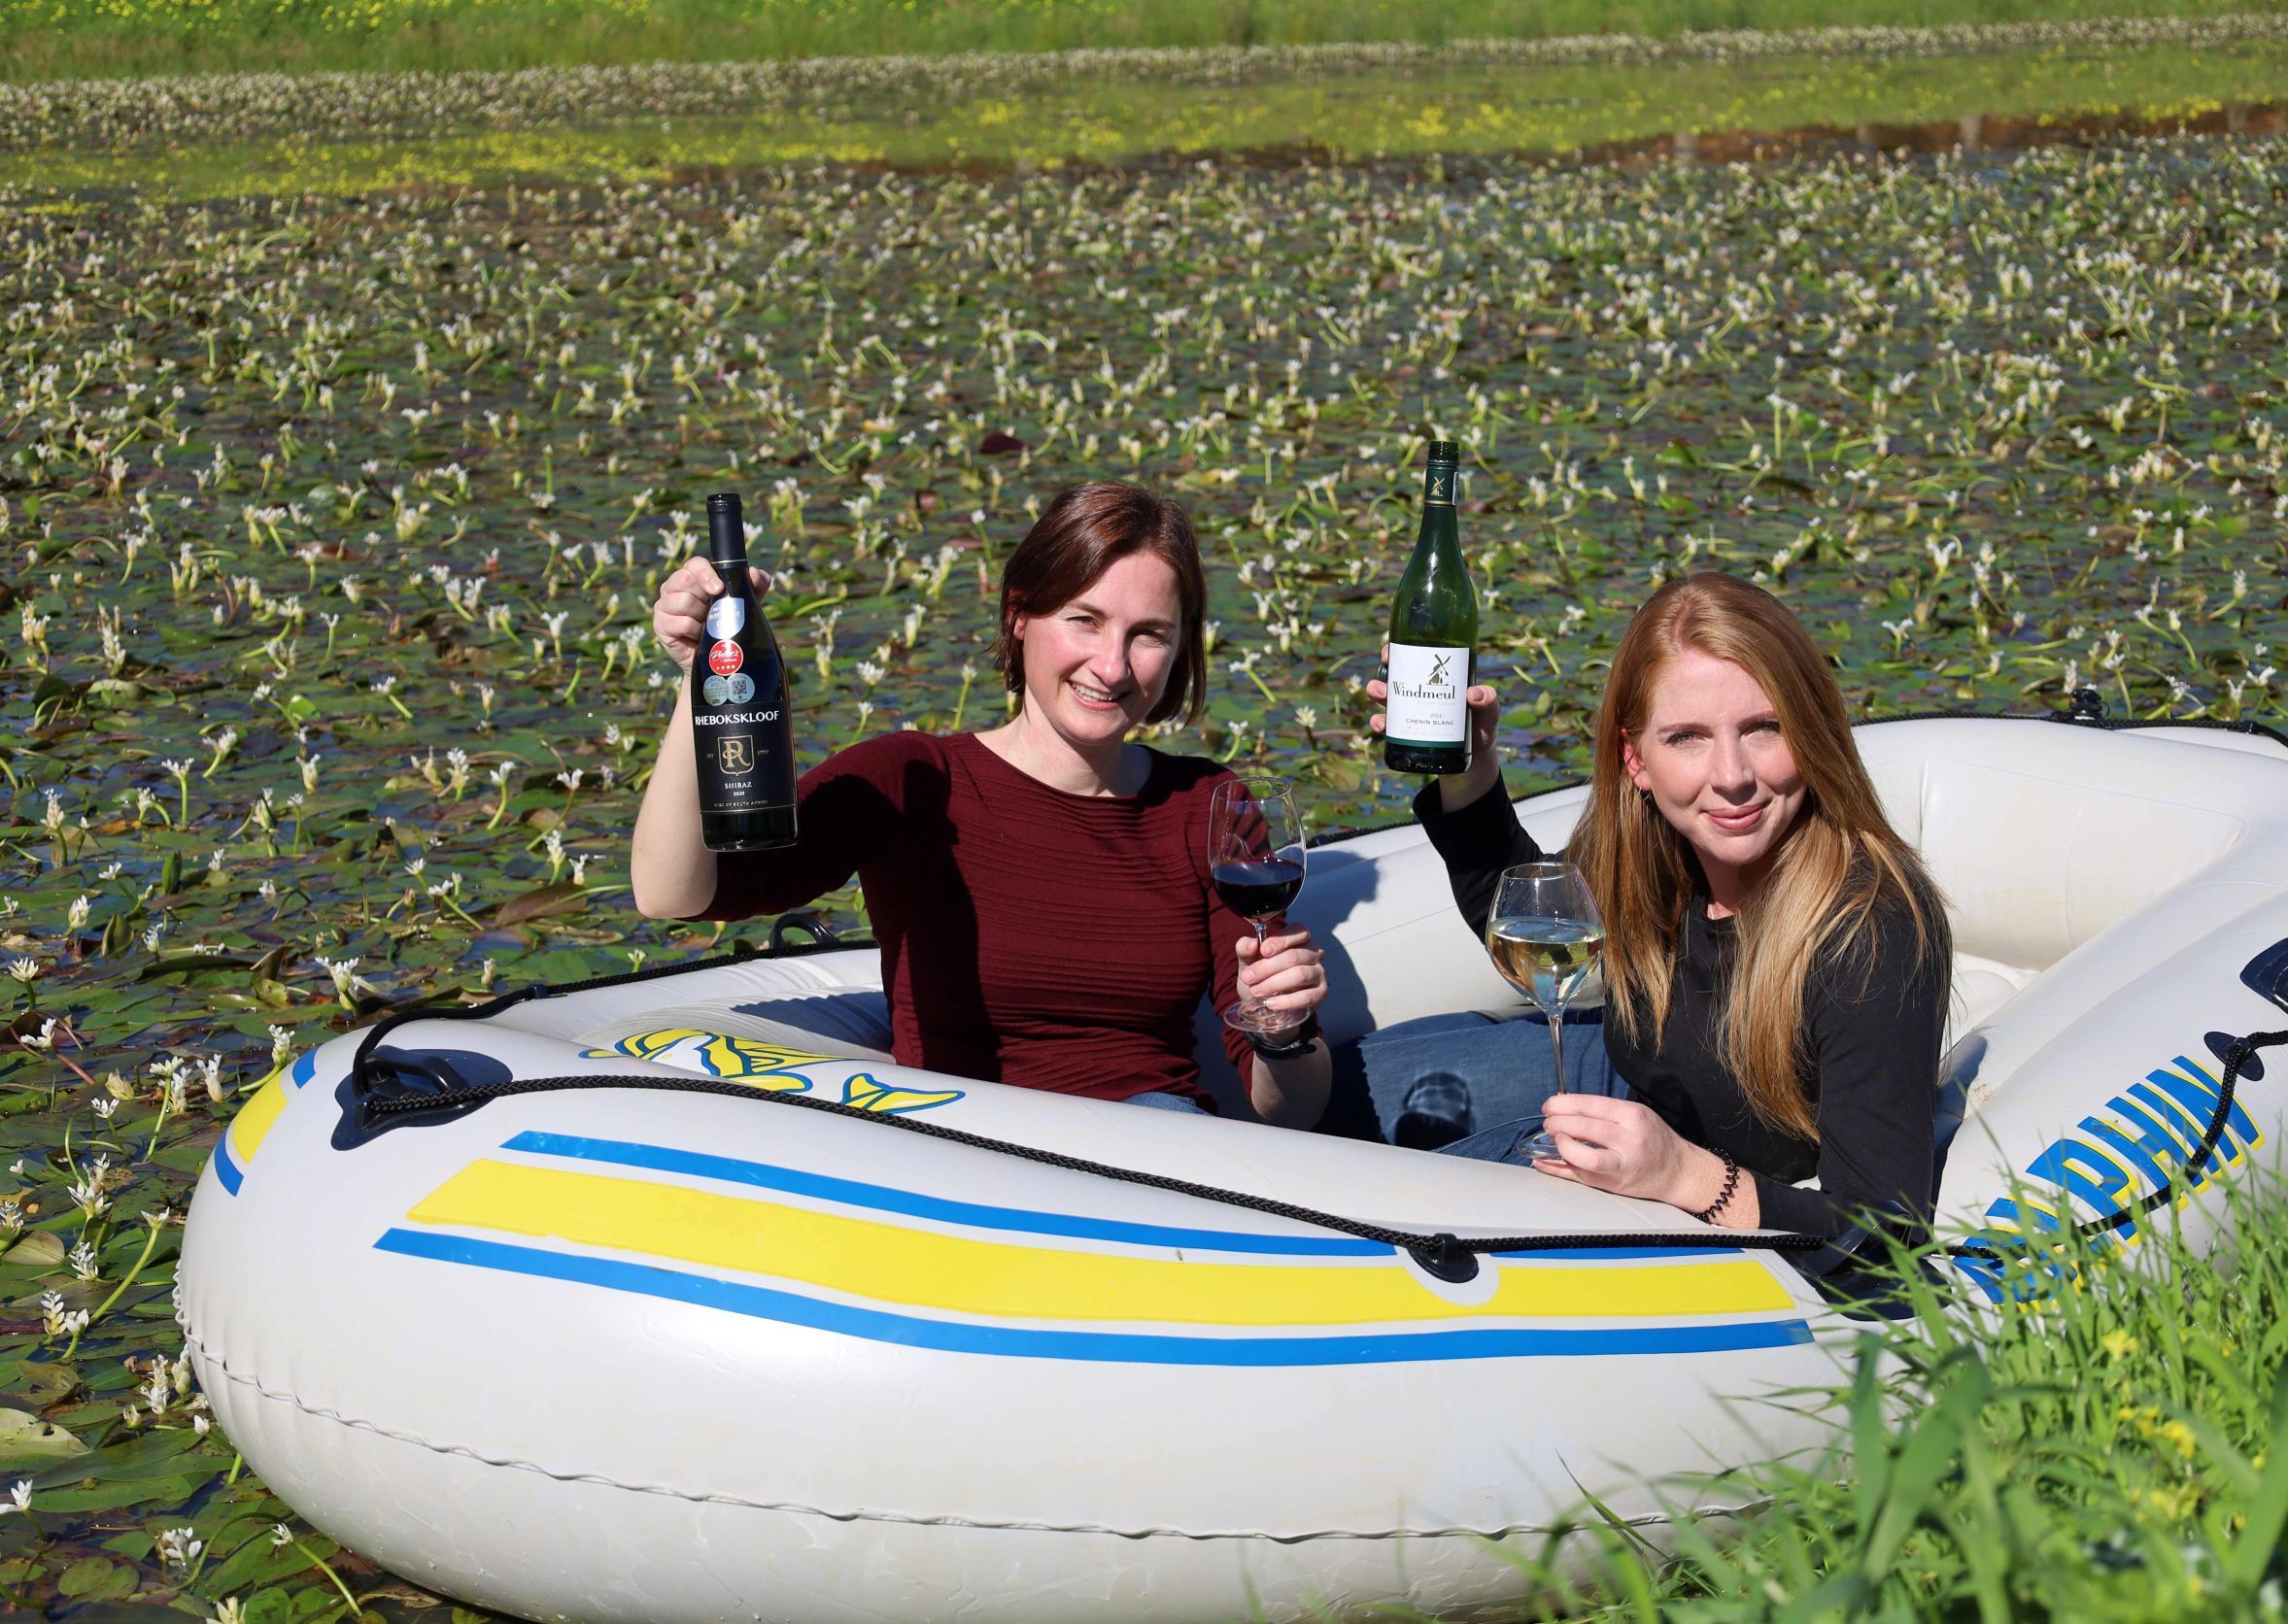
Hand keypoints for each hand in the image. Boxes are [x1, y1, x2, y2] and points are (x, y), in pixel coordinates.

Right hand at [653, 557, 772, 670]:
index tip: (719, 588)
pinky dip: (694, 630)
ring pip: (682, 600)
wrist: (715, 658)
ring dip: (700, 615)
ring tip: (706, 624)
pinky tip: (698, 636)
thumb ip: (756, 585)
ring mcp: (664, 605)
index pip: (694, 564)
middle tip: (712, 610)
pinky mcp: (660, 624)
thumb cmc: (729, 624)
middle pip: (685, 580)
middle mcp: (673, 587)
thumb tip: (753, 572)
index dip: (706, 574)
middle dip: (704, 597)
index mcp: (692, 577)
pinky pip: (680, 622)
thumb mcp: (747, 603)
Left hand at [1235, 925, 1326, 1023]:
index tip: (1262, 951)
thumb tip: (1252, 944)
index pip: (1298, 931)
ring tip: (1255, 991)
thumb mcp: (1248, 960)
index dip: (1280, 940)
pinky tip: (1270, 1003)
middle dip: (1267, 967)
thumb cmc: (1260, 975)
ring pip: (1300, 974)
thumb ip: (1245, 948)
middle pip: (1294, 956)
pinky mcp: (1321, 993)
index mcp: (1299, 939)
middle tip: (1248, 978)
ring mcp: (1319, 973)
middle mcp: (1313, 953)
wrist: (1266, 1002)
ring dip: (1274, 984)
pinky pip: (1307, 996)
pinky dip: (1286, 1001)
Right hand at [1364, 642, 1501, 809]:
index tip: (1390, 652)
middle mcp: (1419, 693)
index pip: (1414, 659)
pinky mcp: (1404, 735)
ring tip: (1381, 696)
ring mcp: (1409, 713)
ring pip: (1384, 698)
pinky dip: (1378, 723)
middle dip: (1383, 673)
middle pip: (1393, 677)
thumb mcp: (1489, 713)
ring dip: (1376, 693)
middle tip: (1386, 677)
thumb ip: (1488, 701)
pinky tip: (1381, 725)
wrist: (1473, 763)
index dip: (1398, 652)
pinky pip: (1385, 726)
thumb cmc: (1481, 730)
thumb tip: (1473, 693)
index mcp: (1436, 680)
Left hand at [1531, 1094, 1713, 1208]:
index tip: (1549, 1105)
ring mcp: (1623, 1164)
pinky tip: (1543, 1161)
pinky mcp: (1615, 1184)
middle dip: (1559, 1123)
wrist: (1679, 1172)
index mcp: (1633, 1116)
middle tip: (1548, 1123)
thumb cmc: (1654, 1139)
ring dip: (1562, 1146)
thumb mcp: (1636, 1115)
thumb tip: (1563, 1109)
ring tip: (1555, 1140)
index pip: (1591, 1105)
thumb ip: (1604, 1113)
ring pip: (1585, 1157)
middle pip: (1586, 1128)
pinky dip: (1558, 1168)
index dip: (1564, 1104)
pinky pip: (1581, 1176)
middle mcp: (1629, 1139)